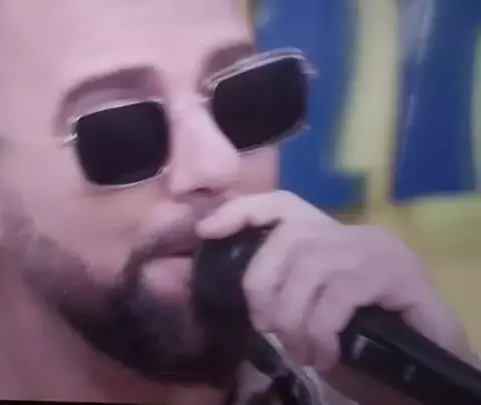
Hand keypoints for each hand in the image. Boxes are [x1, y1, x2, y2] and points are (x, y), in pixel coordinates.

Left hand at [196, 191, 473, 373]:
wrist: (424, 365)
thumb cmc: (361, 340)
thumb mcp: (308, 310)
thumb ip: (281, 290)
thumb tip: (233, 291)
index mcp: (330, 236)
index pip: (282, 204)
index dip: (242, 211)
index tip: (206, 230)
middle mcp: (354, 233)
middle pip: (289, 239)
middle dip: (263, 287)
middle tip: (269, 330)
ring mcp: (379, 249)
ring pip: (311, 268)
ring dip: (294, 318)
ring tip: (302, 351)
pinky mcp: (400, 273)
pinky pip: (339, 294)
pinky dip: (321, 329)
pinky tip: (324, 353)